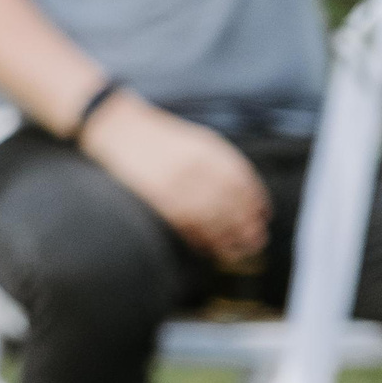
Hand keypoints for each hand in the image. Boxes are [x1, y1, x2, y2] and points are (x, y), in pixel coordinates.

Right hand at [79, 93, 269, 268]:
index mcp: (211, 153)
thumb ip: (219, 163)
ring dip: (227, 240)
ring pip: (211, 222)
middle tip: (256, 242)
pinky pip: (186, 227)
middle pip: (232, 207)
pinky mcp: (158, 201)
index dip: (257, 204)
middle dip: (247, 227)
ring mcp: (177, 187)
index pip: (244, 184)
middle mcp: (198, 170)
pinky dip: (200, 241)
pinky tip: (208, 249)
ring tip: (237, 252)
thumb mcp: (197, 141)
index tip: (263, 217)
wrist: (119, 130)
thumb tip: (244, 193)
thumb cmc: (159, 137)